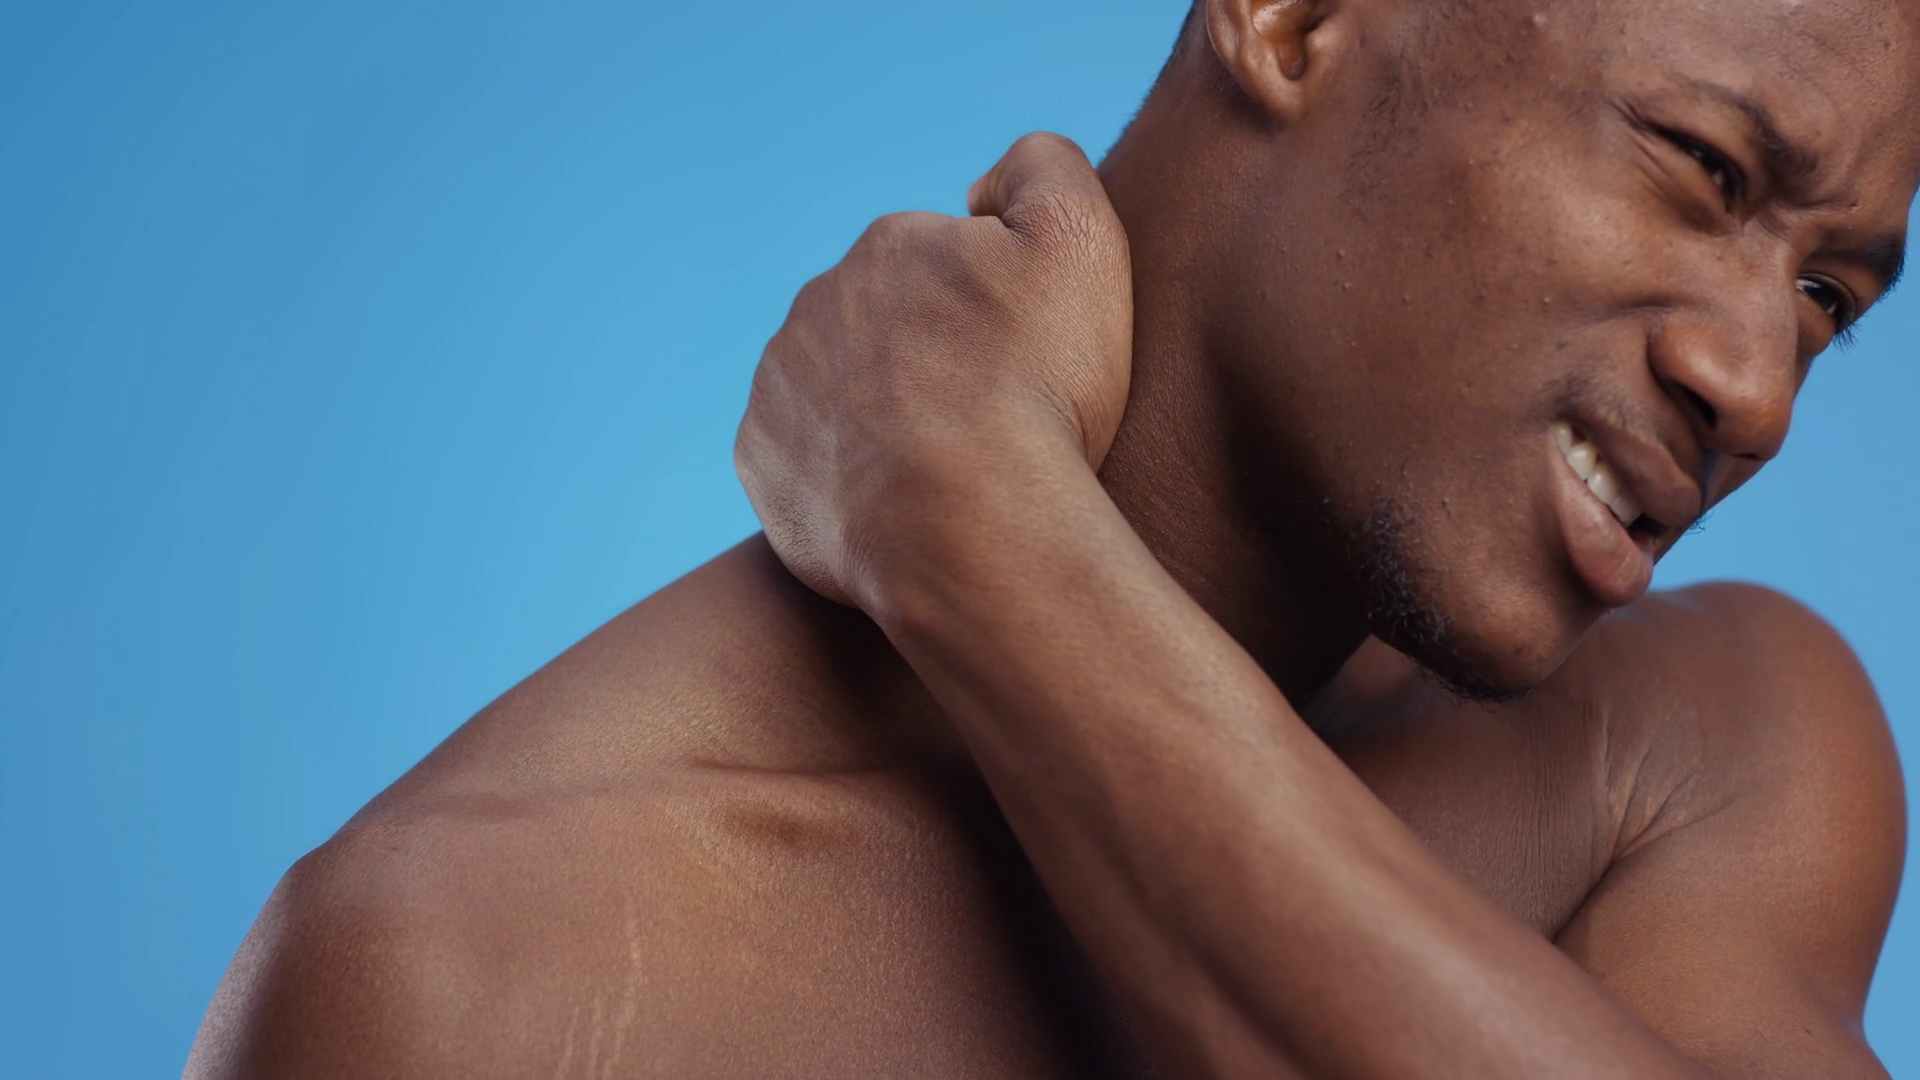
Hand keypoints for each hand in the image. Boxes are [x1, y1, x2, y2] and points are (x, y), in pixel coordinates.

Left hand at [735, 133, 1132, 606]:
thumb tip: (980, 188)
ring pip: (840, 390)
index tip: (1026, 365)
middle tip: (992, 420)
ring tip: (947, 467)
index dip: (994, 316)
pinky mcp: (761, 463)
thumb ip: (1044, 169)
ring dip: (884, 416)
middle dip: (931, 361)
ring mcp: (779, 386)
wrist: (967, 528)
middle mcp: (816, 303)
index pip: (946, 269)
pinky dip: (846, 475)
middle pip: (888, 328)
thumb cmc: (1036, 388)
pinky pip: (805, 458)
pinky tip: (898, 502)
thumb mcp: (1079, 239)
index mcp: (887, 248)